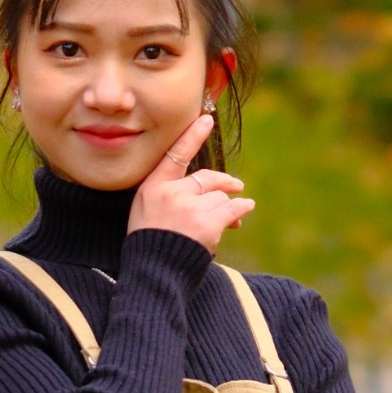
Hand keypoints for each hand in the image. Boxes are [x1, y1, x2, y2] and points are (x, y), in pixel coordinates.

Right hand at [128, 115, 254, 251]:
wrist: (154, 273)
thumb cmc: (150, 244)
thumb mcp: (146, 212)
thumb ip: (169, 194)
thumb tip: (205, 189)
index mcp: (153, 187)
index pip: (175, 155)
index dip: (193, 136)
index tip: (206, 119)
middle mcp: (172, 193)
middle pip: (207, 179)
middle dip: (224, 183)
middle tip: (236, 185)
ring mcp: (190, 207)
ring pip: (220, 197)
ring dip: (227, 209)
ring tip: (228, 223)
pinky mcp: (207, 223)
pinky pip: (231, 209)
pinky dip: (240, 210)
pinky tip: (245, 209)